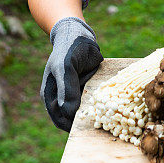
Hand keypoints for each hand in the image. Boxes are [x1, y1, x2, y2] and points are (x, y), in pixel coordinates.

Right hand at [40, 16, 102, 131]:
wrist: (79, 34)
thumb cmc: (67, 50)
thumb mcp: (65, 68)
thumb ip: (67, 89)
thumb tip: (69, 112)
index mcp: (51, 97)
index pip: (60, 119)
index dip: (72, 126)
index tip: (87, 128)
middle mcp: (63, 98)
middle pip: (75, 117)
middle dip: (86, 119)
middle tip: (102, 122)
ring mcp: (77, 93)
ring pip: (87, 109)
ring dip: (96, 111)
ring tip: (108, 113)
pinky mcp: (90, 86)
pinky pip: (97, 98)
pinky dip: (103, 100)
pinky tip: (112, 101)